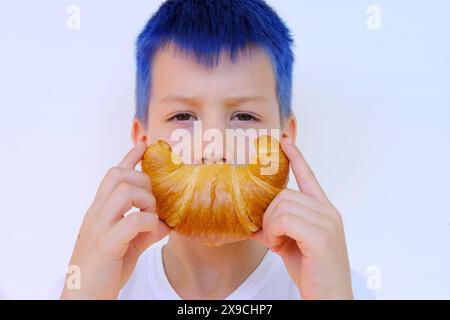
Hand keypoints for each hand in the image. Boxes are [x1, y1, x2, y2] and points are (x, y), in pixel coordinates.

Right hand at [61, 141, 170, 298]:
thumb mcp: (129, 246)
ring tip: (151, 216)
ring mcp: (98, 227)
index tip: (143, 143)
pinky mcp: (105, 245)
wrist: (83, 298)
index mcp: (99, 212)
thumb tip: (166, 223)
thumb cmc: (105, 271)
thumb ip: (144, 231)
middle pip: (117, 175)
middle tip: (152, 201)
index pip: (112, 175)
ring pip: (123, 191)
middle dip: (142, 180)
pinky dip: (149, 223)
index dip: (129, 157)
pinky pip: (132, 221)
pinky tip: (153, 232)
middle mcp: (96, 214)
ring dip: (145, 200)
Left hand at [252, 138, 352, 298]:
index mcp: (323, 210)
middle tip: (273, 237)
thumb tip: (251, 222)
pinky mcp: (321, 235)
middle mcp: (327, 211)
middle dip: (269, 215)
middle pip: (284, 194)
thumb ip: (275, 228)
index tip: (285, 141)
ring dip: (271, 226)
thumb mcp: (288, 244)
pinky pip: (284, 219)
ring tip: (277, 243)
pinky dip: (274, 233)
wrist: (329, 297)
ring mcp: (326, 221)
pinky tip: (278, 245)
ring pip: (281, 206)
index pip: (309, 177)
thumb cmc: (312, 271)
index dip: (296, 158)